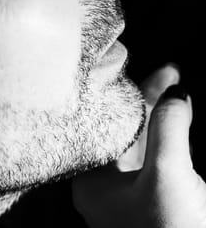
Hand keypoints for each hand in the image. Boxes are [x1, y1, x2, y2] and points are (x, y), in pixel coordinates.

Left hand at [72, 64, 205, 226]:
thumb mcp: (167, 173)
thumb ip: (167, 126)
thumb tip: (175, 95)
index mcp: (94, 178)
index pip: (110, 122)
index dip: (133, 94)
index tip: (154, 73)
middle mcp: (106, 184)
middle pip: (126, 127)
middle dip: (150, 100)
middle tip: (170, 75)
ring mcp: (129, 192)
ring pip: (143, 140)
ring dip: (161, 114)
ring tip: (173, 87)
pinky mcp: (153, 197)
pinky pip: (157, 156)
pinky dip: (169, 135)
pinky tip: (177, 118)